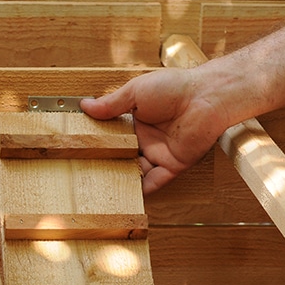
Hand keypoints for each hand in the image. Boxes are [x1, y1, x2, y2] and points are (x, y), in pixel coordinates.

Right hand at [81, 68, 227, 193]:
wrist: (205, 97)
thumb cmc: (174, 87)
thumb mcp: (135, 92)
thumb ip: (110, 104)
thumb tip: (85, 105)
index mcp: (137, 120)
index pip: (113, 136)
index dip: (98, 143)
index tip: (78, 150)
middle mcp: (147, 139)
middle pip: (122, 156)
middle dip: (106, 164)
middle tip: (83, 175)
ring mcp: (159, 154)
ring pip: (135, 171)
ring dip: (121, 179)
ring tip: (98, 190)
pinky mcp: (173, 166)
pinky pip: (154, 182)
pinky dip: (141, 190)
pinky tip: (125, 197)